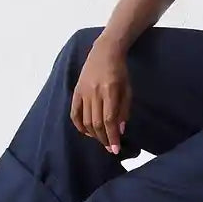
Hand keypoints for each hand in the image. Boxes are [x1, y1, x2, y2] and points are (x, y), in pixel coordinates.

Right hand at [70, 38, 132, 153]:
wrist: (104, 52)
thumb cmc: (120, 71)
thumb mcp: (127, 89)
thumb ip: (124, 110)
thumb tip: (120, 130)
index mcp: (110, 91)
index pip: (109, 120)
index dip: (112, 136)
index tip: (115, 149)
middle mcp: (95, 93)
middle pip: (96, 123)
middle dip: (103, 139)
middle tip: (110, 147)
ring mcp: (83, 92)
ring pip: (85, 121)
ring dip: (93, 134)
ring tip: (101, 140)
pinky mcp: (76, 91)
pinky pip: (74, 113)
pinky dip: (79, 126)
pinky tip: (87, 132)